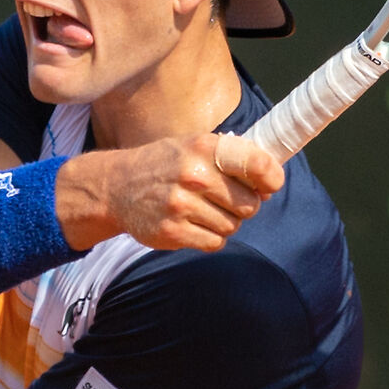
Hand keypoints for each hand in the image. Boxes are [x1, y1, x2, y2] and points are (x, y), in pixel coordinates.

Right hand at [57, 132, 284, 254]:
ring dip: (225, 223)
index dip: (271, 178)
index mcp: (204, 148)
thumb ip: (233, 159)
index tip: (269, 185)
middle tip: (225, 200)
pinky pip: (214, 243)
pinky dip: (211, 238)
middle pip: (249, 204)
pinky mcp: (173, 231)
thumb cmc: (166, 165)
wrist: (117, 187)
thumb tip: (270, 183)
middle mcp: (194, 175)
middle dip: (244, 206)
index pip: (257, 164)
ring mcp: (182, 205)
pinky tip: (195, 225)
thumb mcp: (195, 146)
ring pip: (232, 226)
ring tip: (204, 211)